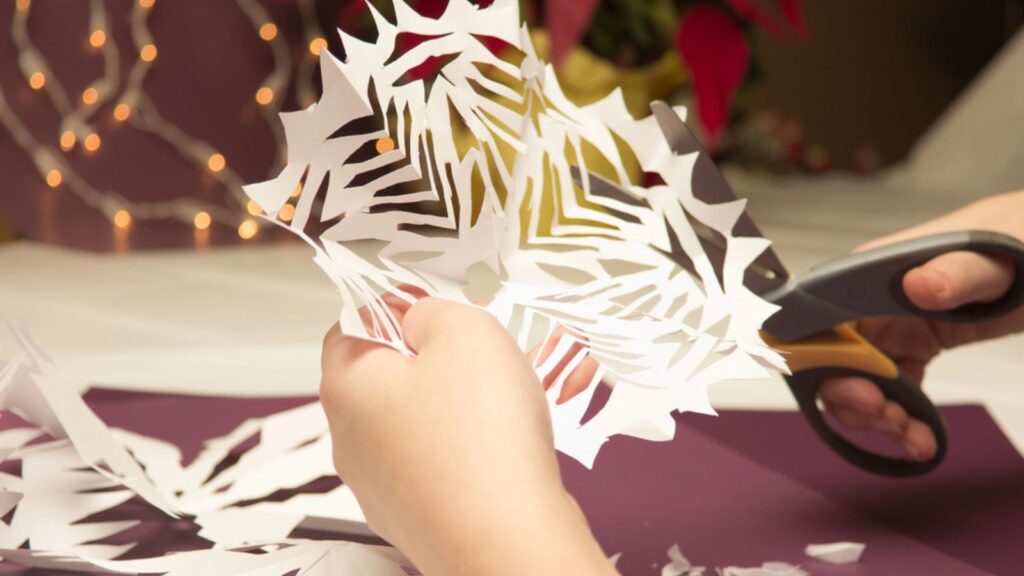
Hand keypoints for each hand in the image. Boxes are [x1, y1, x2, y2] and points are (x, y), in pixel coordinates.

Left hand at [320, 296, 617, 575]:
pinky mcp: (425, 515)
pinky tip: (540, 423)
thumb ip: (432, 310)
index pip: (352, 326)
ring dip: (483, 391)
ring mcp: (387, 485)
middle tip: (496, 340)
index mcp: (347, 387)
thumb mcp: (463, 332)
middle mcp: (354, 439)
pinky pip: (455, 458)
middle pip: (397, 374)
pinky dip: (491, 436)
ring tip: (543, 373)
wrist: (508, 542)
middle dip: (452, 351)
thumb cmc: (481, 433)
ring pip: (435, 417)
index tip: (438, 301)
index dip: (396, 304)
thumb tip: (418, 321)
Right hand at [819, 191, 1023, 460]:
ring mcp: (889, 327)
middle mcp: (868, 303)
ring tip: (914, 436)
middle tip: (890, 418)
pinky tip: (924, 441)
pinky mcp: (913, 347)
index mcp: (871, 273)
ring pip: (856, 382)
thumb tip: (916, 287)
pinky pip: (892, 391)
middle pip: (831, 360)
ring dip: (876, 418)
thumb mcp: (994, 261)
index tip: (862, 390)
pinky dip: (903, 421)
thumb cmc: (1018, 242)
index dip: (826, 361)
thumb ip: (956, 272)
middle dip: (852, 398)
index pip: (821, 318)